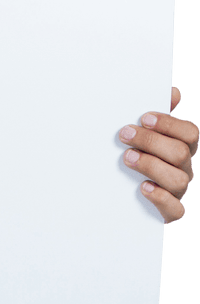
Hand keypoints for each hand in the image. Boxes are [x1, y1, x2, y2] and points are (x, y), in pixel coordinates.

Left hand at [119, 86, 197, 222]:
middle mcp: (182, 169)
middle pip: (181, 153)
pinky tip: (143, 188)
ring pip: (178, 180)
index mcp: (180, 147)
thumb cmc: (133, 155)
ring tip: (127, 158)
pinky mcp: (168, 212)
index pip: (190, 133)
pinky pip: (176, 210)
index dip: (169, 124)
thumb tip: (172, 91)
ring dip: (152, 166)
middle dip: (152, 141)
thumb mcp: (140, 133)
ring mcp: (177, 191)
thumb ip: (153, 116)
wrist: (112, 197)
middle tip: (125, 135)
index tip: (143, 118)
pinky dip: (161, 198)